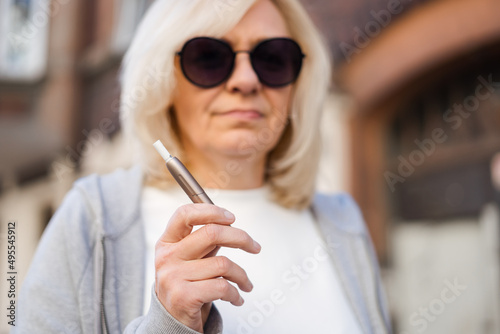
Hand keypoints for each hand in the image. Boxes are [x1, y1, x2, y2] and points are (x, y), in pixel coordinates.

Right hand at [154, 204, 260, 331]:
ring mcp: (173, 277)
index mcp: (167, 242)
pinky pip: (222, 287)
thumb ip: (204, 241)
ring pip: (223, 264)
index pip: (184, 214)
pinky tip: (237, 298)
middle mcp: (167, 257)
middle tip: (254, 246)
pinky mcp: (184, 297)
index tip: (231, 218)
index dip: (211, 211)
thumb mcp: (190, 259)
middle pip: (211, 233)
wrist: (172, 322)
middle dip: (241, 238)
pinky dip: (236, 293)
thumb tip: (229, 223)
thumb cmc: (186, 285)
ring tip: (245, 283)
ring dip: (242, 275)